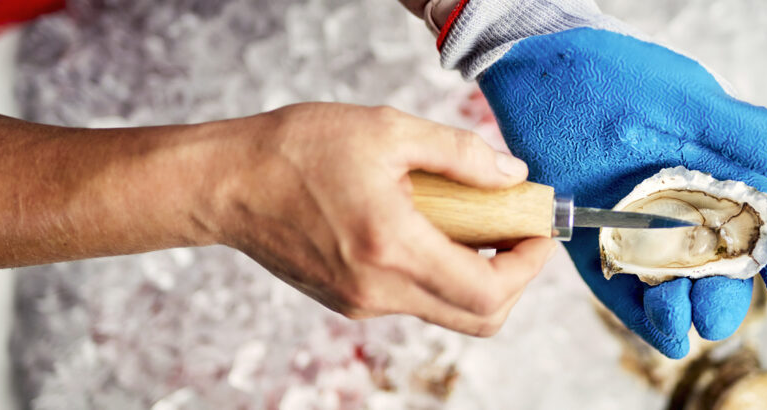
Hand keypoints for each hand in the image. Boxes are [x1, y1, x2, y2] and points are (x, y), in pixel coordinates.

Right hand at [207, 103, 556, 335]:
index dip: (528, 268)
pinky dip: (439, 272)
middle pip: (477, 318)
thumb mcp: (387, 130)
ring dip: (476, 274)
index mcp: (391, 247)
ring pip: (447, 310)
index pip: (488, 291)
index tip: (538, 233)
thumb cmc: (297, 150)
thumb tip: (512, 174)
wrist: (228, 183)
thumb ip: (460, 154)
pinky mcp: (348, 302)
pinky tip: (428, 227)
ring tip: (471, 221)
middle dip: (513, 279)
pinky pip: (414, 299)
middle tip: (516, 233)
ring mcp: (361, 304)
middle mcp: (378, 290)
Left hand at [478, 29, 766, 356]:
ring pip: (674, 288)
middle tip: (712, 315)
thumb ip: (733, 126)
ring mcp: (638, 231)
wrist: (533, 73)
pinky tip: (661, 334)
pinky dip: (642, 316)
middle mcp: (683, 209)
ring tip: (677, 317)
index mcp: (716, 174)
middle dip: (724, 298)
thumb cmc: (612, 74)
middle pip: (720, 269)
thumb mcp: (677, 96)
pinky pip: (622, 290)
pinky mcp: (594, 244)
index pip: (765, 226)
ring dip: (682, 312)